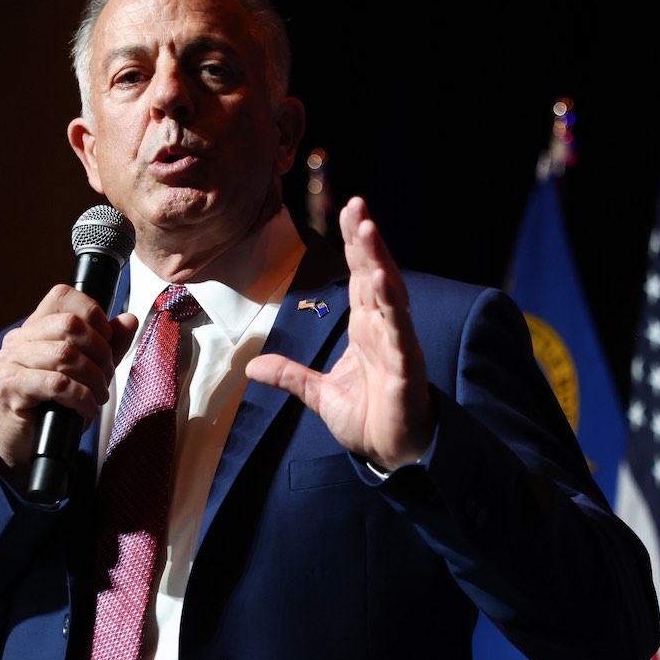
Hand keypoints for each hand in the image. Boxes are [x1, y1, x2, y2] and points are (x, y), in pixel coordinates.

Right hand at [0, 283, 138, 473]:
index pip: (63, 296)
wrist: (26, 443)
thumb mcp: (88, 369)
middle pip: (70, 326)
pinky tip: (86, 409)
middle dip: (100, 353)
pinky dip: (81, 397)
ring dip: (93, 379)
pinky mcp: (11, 387)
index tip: (107, 338)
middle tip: (106, 377)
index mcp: (36, 327)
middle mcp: (19, 339)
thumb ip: (109, 344)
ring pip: (66, 355)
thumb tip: (129, 319)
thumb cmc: (55, 403)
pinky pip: (57, 384)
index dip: (93, 312)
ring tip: (98, 396)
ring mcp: (11, 361)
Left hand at [246, 196, 435, 468]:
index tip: (348, 211)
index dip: (354, 244)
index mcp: (366, 328)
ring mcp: (397, 345)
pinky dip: (394, 308)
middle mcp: (384, 328)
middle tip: (357, 205)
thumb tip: (252, 365)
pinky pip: (400, 333)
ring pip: (390, 295)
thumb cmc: (367, 419)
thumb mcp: (318, 395)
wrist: (391, 455)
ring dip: (380, 262)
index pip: (359, 276)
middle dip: (366, 241)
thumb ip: (290, 375)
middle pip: (375, 275)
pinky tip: (386, 284)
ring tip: (369, 230)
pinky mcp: (407, 367)